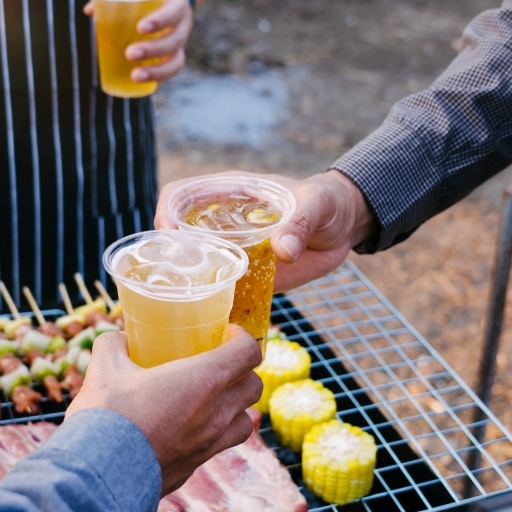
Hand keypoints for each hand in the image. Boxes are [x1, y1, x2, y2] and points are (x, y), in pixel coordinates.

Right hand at [65, 326, 262, 495]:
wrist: (99, 475)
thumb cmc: (107, 416)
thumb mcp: (104, 369)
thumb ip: (113, 346)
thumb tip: (117, 340)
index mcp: (204, 380)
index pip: (248, 353)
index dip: (243, 339)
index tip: (227, 334)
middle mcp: (217, 413)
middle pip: (254, 387)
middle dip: (243, 371)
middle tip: (220, 363)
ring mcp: (209, 445)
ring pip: (245, 422)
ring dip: (236, 406)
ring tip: (213, 399)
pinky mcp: (195, 468)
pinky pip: (220, 446)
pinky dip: (215, 434)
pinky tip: (190, 429)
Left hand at [84, 0, 192, 82]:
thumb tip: (89, 10)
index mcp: (177, 3)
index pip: (174, 12)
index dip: (160, 21)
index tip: (140, 28)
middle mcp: (183, 25)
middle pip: (175, 41)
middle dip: (153, 50)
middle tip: (129, 54)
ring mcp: (180, 44)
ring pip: (176, 61)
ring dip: (156, 71)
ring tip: (135, 76)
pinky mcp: (174, 57)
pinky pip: (170, 71)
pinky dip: (157, 79)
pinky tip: (140, 85)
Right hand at [156, 170, 376, 291]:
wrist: (344, 226)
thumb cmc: (326, 202)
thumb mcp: (316, 204)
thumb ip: (300, 223)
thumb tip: (283, 251)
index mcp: (229, 193)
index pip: (180, 195)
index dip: (166, 211)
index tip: (169, 234)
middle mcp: (221, 223)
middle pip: (177, 236)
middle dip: (168, 255)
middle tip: (173, 278)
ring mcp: (232, 251)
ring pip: (195, 266)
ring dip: (186, 283)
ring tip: (185, 302)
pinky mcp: (247, 276)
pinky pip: (222, 289)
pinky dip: (213, 303)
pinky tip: (211, 318)